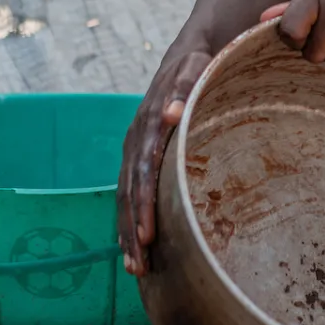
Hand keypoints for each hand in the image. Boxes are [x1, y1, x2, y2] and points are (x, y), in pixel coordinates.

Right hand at [117, 38, 213, 275]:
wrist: (189, 55)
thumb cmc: (200, 65)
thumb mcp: (197, 68)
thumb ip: (187, 88)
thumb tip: (173, 114)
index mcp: (149, 123)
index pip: (142, 172)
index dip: (142, 206)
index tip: (148, 236)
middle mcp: (136, 140)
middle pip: (128, 192)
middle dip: (132, 230)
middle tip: (140, 265)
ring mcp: (135, 150)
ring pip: (125, 197)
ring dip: (128, 233)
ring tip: (136, 269)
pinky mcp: (139, 157)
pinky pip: (128, 193)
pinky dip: (129, 221)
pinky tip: (135, 248)